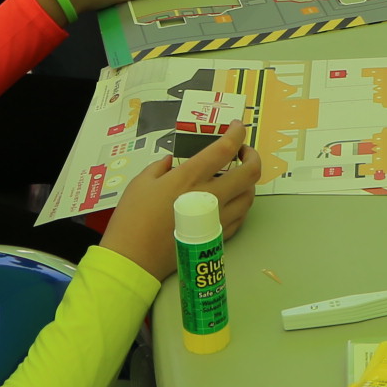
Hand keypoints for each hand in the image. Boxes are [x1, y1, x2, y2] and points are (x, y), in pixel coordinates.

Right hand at [102, 128, 263, 277]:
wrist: (134, 259)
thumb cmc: (133, 219)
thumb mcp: (140, 183)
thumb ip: (159, 167)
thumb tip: (170, 161)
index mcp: (190, 177)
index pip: (225, 149)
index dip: (237, 134)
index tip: (238, 127)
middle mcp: (210, 196)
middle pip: (250, 173)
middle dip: (253, 157)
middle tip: (244, 152)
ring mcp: (216, 219)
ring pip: (249, 197)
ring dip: (248, 183)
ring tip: (237, 177)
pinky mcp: (216, 237)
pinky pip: (240, 218)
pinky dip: (240, 205)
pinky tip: (229, 202)